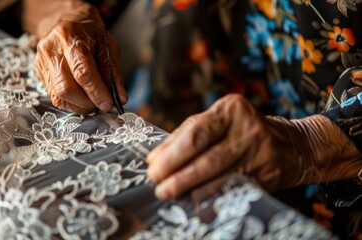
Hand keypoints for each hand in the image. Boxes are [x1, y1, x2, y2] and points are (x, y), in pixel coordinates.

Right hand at [32, 2, 126, 113]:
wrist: (67, 21)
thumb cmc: (90, 34)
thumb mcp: (107, 47)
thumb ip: (113, 74)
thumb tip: (120, 98)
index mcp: (70, 37)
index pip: (83, 72)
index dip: (97, 92)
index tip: (108, 104)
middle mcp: (51, 50)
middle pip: (66, 88)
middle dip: (86, 102)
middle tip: (101, 104)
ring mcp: (42, 62)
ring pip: (58, 96)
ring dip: (79, 105)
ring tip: (92, 101)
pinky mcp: (39, 73)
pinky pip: (54, 97)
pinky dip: (71, 103)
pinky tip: (81, 98)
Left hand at [147, 94, 360, 199]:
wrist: (293, 146)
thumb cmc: (243, 132)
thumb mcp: (220, 123)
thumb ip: (188, 135)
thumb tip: (156, 156)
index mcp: (230, 110)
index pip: (195, 132)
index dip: (171, 151)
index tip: (152, 165)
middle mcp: (246, 128)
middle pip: (205, 153)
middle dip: (177, 171)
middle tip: (156, 183)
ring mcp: (259, 152)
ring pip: (218, 174)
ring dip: (189, 186)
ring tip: (168, 193)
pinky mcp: (267, 175)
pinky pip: (233, 187)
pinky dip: (210, 195)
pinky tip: (194, 202)